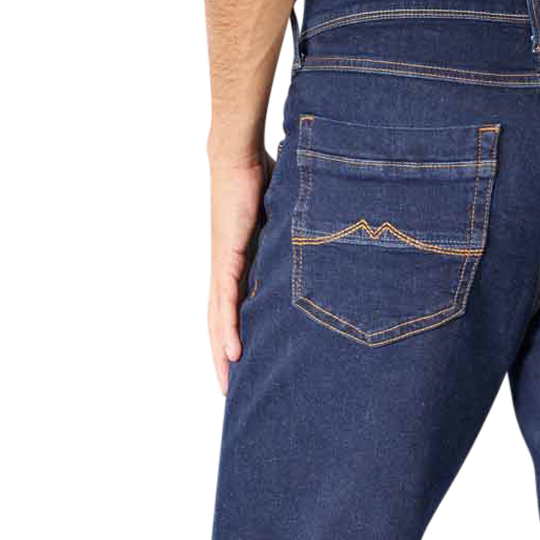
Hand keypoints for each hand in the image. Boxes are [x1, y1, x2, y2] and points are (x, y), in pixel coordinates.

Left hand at [206, 151, 273, 395]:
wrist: (240, 153)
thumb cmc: (260, 176)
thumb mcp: (282, 220)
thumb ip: (291, 239)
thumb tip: (319, 246)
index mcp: (236, 262)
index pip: (232, 307)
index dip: (233, 335)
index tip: (241, 361)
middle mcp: (225, 267)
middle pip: (220, 320)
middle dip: (224, 354)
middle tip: (230, 386)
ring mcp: (224, 263)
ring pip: (220, 317)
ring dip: (223, 350)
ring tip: (230, 378)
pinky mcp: (227, 255)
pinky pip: (229, 300)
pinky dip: (230, 327)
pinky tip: (233, 351)